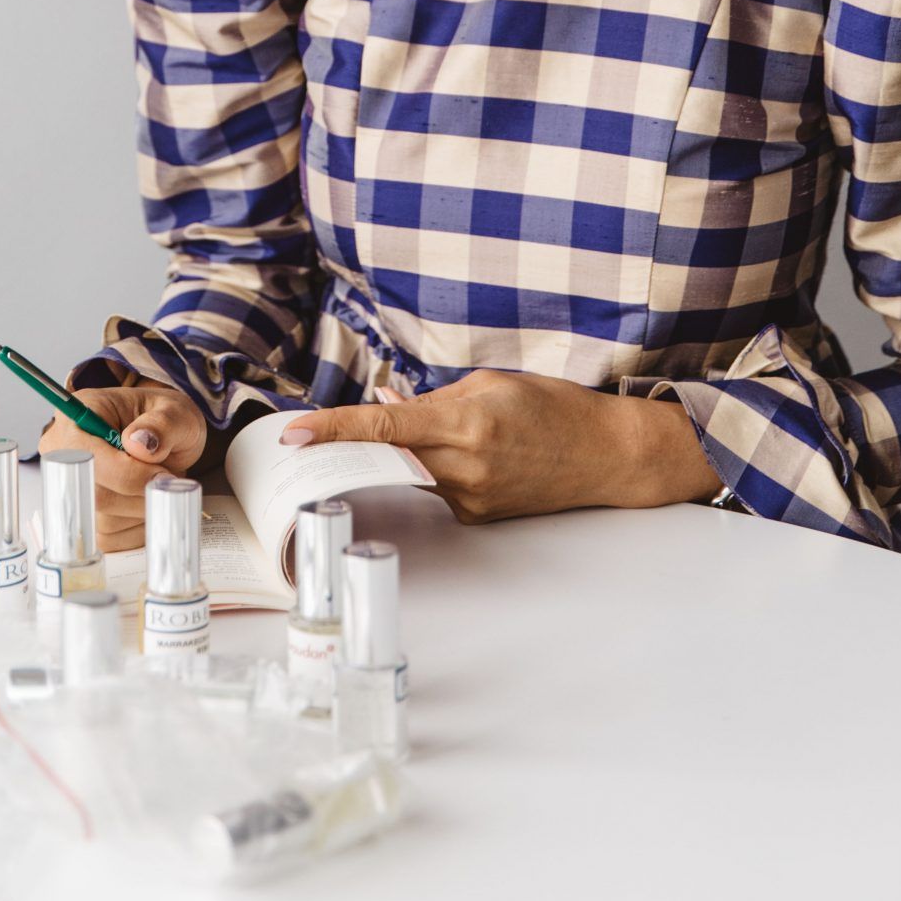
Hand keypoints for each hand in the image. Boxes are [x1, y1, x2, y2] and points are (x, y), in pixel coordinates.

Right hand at [38, 381, 205, 550]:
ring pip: (104, 520)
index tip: (161, 475)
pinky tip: (149, 502)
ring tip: (159, 484)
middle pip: (95, 494)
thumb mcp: (175, 412)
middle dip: (140, 495)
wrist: (167, 438)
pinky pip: (109, 538)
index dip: (125, 473)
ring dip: (143, 510)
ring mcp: (71, 487)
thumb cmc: (165, 420)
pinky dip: (138, 527)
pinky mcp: (85, 515)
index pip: (87, 456)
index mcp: (79, 415)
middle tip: (169, 480)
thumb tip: (138, 443)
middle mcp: (64, 453)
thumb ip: (162, 424)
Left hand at [281, 371, 721, 524]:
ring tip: (450, 429)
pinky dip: (436, 465)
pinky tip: (471, 452)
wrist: (606, 457)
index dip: (334, 431)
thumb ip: (434, 398)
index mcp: (466, 424)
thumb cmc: (555, 408)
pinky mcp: (478, 516)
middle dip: (353, 444)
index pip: (384, 429)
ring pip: (413, 471)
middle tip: (317, 435)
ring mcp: (471, 499)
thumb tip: (387, 407)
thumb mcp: (493, 384)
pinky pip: (438, 486)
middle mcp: (465, 467)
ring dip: (407, 450)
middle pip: (386, 457)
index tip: (294, 433)